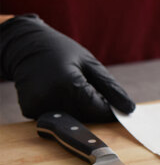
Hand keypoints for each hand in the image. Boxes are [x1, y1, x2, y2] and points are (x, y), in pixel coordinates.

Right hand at [0, 14, 134, 121]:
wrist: (24, 45)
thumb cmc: (61, 51)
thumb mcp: (91, 63)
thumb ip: (111, 88)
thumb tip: (129, 109)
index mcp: (70, 84)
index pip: (99, 110)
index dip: (110, 109)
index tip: (117, 106)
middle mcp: (53, 98)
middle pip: (87, 116)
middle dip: (93, 106)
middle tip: (85, 85)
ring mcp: (39, 106)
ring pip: (73, 118)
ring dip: (78, 108)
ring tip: (69, 85)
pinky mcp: (31, 110)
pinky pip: (57, 116)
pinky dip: (63, 107)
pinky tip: (55, 90)